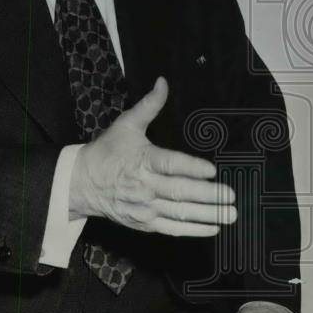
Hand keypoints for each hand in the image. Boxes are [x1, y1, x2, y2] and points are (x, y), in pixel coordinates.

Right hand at [69, 76, 236, 235]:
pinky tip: (213, 228)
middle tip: (231, 195)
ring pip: (179, 213)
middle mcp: (145, 185)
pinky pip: (171, 228)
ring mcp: (145, 207)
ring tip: (230, 214)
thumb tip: (163, 82)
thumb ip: (149, 105)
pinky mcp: (144, 223)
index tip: (212, 170)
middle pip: (179, 192)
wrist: (81, 183)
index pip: (170, 164)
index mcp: (143, 160)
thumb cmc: (107, 151)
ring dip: (207, 215)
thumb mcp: (126, 124)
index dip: (192, 168)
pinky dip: (193, 230)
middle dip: (208, 195)